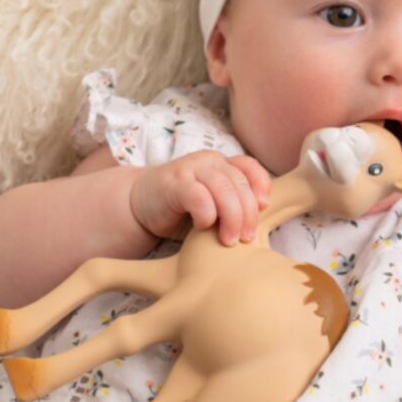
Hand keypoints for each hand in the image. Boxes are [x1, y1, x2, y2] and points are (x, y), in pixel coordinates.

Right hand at [130, 151, 270, 245]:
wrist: (138, 205)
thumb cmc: (181, 210)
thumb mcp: (213, 205)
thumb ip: (233, 206)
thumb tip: (259, 226)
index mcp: (222, 164)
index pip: (250, 166)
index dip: (261, 185)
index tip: (263, 207)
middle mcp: (209, 161)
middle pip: (240, 183)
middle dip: (248, 213)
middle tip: (246, 237)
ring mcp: (190, 169)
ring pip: (223, 189)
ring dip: (231, 217)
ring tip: (229, 240)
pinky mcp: (173, 183)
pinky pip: (199, 197)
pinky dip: (206, 215)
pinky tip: (202, 227)